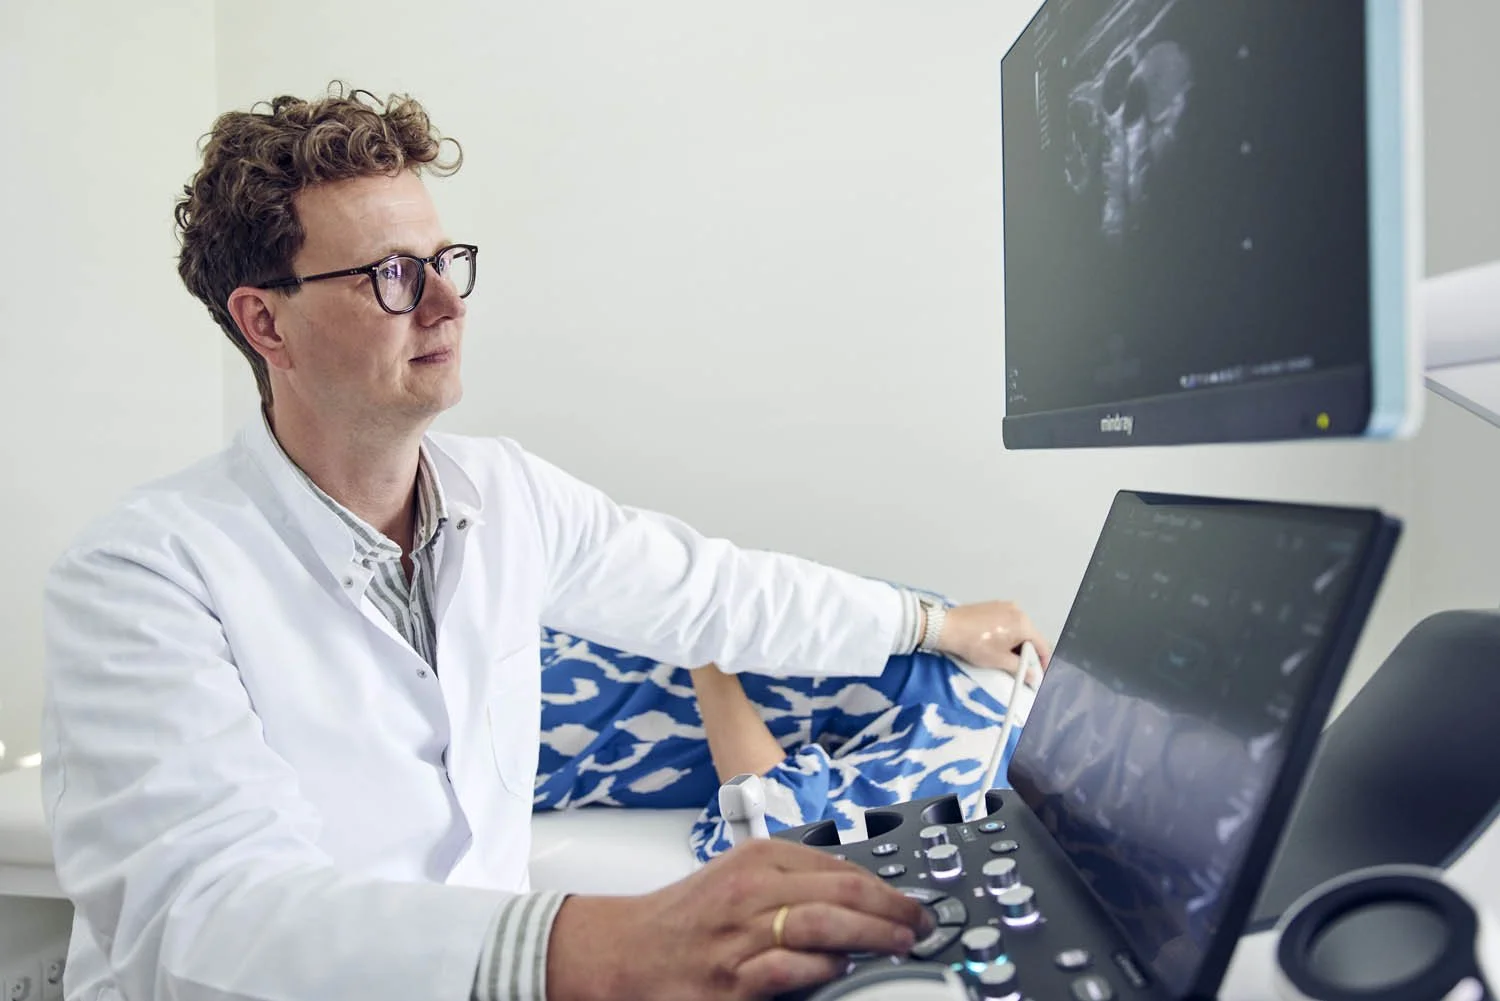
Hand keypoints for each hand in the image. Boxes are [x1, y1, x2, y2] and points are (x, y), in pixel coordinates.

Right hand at [545, 838, 932, 1000]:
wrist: (627, 952)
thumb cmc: (689, 918)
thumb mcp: (740, 876)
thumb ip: (794, 881)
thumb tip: (859, 895)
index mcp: (759, 859)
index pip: (840, 866)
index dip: (886, 888)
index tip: (913, 904)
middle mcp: (752, 890)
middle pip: (841, 891)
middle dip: (892, 911)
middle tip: (920, 926)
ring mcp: (742, 935)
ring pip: (822, 924)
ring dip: (871, 936)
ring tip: (899, 946)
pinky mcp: (732, 981)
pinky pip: (788, 969)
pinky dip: (821, 970)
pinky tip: (841, 971)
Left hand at [936, 600, 1051, 685]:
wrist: (947, 627)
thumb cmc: (975, 644)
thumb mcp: (1000, 660)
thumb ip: (1020, 669)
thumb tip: (1032, 676)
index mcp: (1023, 623)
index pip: (1042, 645)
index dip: (1043, 661)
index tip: (1040, 673)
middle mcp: (1018, 610)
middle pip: (1030, 635)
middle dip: (1028, 653)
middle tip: (1021, 668)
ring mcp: (1005, 605)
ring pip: (1019, 628)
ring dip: (1017, 643)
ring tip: (1006, 656)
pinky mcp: (993, 605)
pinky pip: (1007, 621)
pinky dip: (1007, 633)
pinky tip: (996, 643)